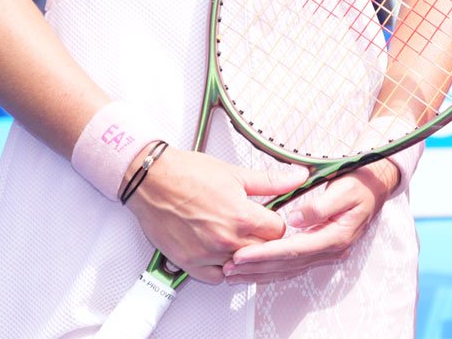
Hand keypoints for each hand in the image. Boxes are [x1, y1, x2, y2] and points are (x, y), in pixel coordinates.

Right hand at [125, 148, 308, 284]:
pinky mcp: (189, 264)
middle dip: (265, 239)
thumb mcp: (236, 173)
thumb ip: (271, 180)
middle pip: (263, 251)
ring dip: (245, 254)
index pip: (278, 231)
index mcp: (240, 216)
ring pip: (241, 266)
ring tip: (241, 237)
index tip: (273, 217)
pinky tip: (224, 254)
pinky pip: (216, 279)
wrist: (153, 181)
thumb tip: (298, 177)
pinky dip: (224, 269)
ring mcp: (206, 255)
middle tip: (259, 226)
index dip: (278, 222)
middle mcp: (224, 240)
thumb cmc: (189, 174)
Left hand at [223, 162, 399, 283]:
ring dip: (260, 272)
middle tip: (229, 267)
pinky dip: (271, 268)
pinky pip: (292, 264)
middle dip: (256, 268)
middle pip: (288, 265)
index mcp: (337, 236)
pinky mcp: (320, 249)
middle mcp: (331, 250)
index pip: (294, 250)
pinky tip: (255, 268)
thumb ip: (320, 205)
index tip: (242, 254)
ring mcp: (326, 252)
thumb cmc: (361, 182)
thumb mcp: (344, 187)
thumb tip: (295, 218)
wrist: (377, 184)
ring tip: (234, 272)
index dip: (266, 253)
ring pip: (288, 269)